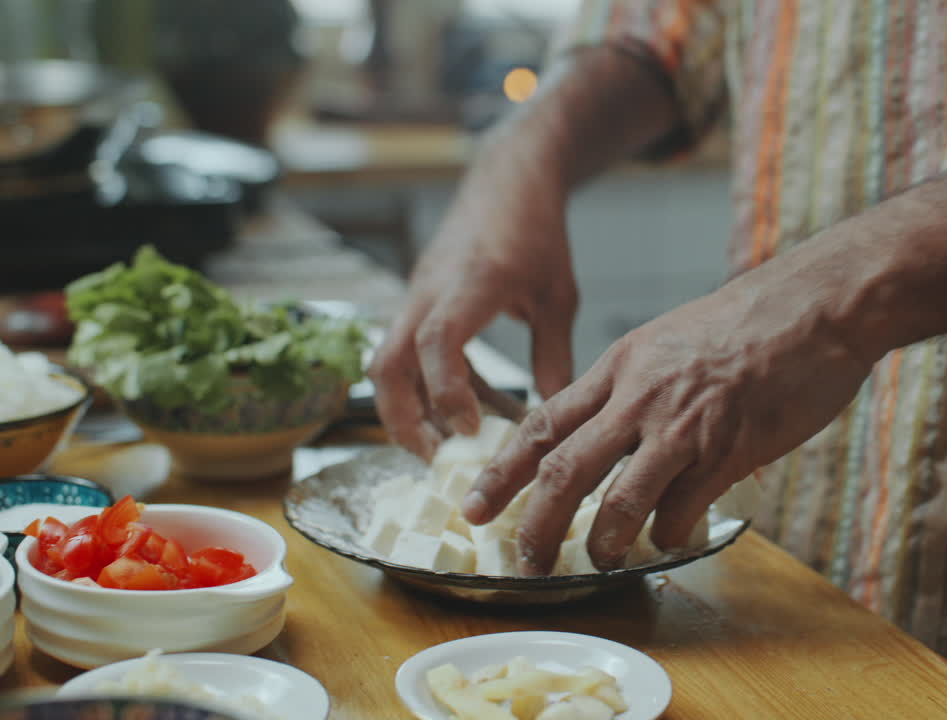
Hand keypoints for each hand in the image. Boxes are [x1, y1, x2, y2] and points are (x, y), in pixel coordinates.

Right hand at [371, 159, 577, 459]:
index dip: (447, 392)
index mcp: (469, 284)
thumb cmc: (536, 232)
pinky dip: (425, 385)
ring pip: (388, 361)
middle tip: (435, 459)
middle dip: (401, 418)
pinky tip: (461, 411)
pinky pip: (407, 352)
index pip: (438, 343)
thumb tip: (555, 419)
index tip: (469, 432)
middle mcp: (429, 291)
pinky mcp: (418, 302)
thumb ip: (555, 356)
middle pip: (388, 363)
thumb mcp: (558, 296)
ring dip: (406, 407)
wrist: (508, 180)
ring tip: (444, 447)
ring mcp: (417, 296)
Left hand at [461, 245, 875, 574]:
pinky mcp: (726, 451)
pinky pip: (681, 510)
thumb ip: (631, 386)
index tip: (476, 506)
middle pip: (565, 470)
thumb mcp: (666, 340)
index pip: (542, 424)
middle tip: (525, 560)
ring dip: (603, 542)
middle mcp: (639, 397)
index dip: (503, 471)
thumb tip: (606, 432)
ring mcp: (682, 426)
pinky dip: (668, 533)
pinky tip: (671, 536)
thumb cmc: (745, 323)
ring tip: (600, 559)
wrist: (812, 308)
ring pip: (618, 500)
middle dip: (536, 524)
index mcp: (619, 366)